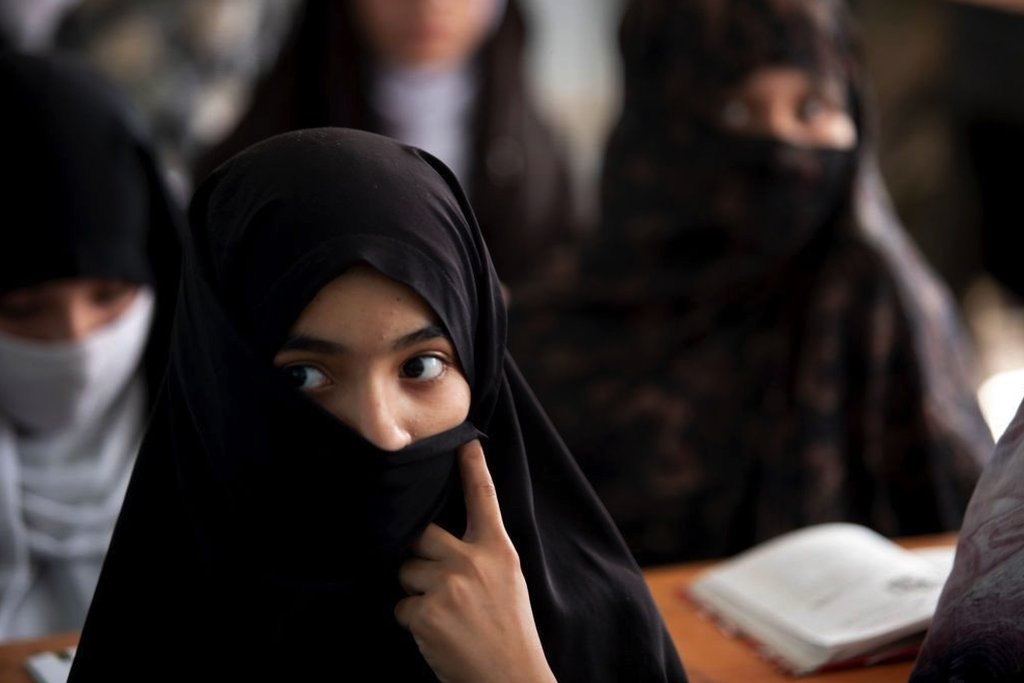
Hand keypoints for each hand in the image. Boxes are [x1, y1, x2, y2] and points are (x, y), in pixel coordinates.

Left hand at [394, 440, 555, 682]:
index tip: (464, 440)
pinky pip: (402, 606)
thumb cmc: (509, 631)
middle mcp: (473, 560)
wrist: (511, 678)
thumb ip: (482, 555)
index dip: (472, 465)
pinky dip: (413, 622)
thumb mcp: (508, 581)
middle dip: (421, 554)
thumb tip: (441, 540)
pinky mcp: (427, 613)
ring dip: (416, 591)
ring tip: (444, 615)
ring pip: (407, 570)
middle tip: (440, 582)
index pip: (483, 498)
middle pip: (423, 533)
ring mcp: (448, 585)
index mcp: (500, 550)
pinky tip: (437, 634)